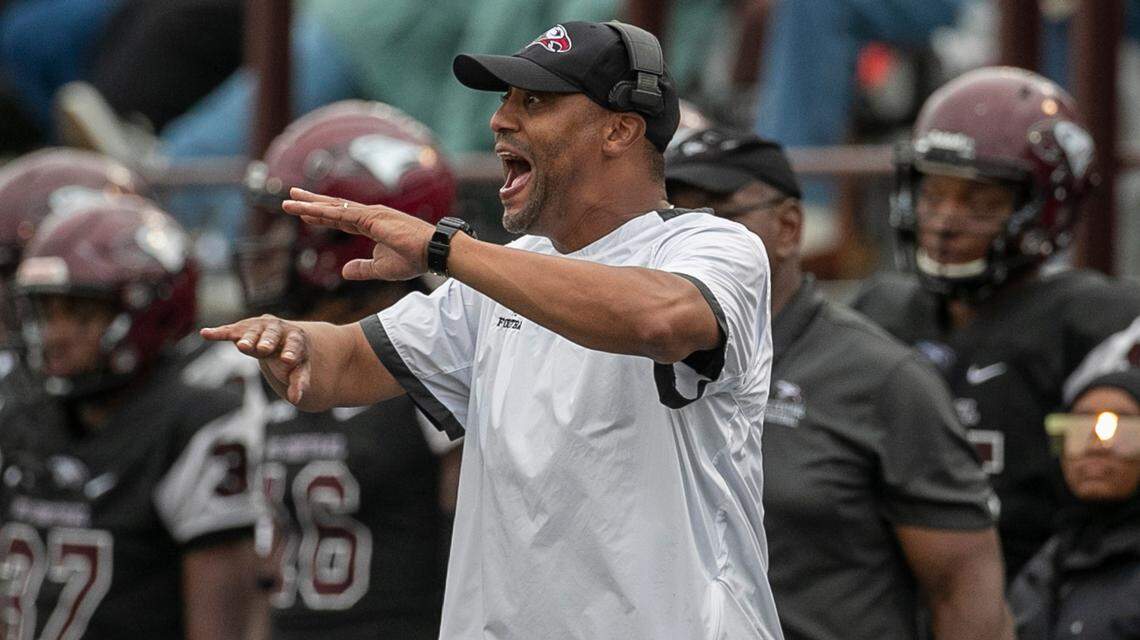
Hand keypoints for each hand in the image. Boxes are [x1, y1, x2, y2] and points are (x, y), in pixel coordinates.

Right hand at [200, 315, 309, 403]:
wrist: (284, 336)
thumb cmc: (293, 357)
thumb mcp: (299, 369)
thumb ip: (299, 383)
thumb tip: (296, 400)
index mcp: (296, 338)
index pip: (295, 345)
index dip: (291, 352)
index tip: (287, 360)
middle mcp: (279, 328)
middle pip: (273, 335)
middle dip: (267, 341)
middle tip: (263, 349)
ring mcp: (261, 327)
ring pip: (253, 332)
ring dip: (248, 339)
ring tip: (241, 347)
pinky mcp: (244, 328)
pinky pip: (230, 331)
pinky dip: (219, 333)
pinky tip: (205, 333)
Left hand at [282, 187, 434, 280]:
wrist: (432, 252)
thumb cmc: (413, 259)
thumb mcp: (381, 269)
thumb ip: (361, 269)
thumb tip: (343, 272)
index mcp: (371, 225)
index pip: (341, 218)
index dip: (322, 216)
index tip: (304, 214)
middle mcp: (368, 215)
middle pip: (333, 207)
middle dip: (311, 202)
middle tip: (290, 196)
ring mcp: (369, 214)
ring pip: (333, 208)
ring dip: (310, 205)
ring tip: (289, 201)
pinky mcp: (370, 218)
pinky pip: (341, 214)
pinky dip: (323, 212)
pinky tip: (308, 211)